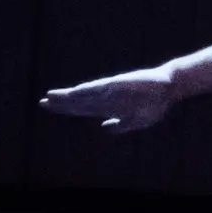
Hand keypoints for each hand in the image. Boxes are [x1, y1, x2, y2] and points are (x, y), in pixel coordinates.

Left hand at [40, 67, 178, 133]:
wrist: (170, 87)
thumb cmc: (155, 103)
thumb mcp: (137, 120)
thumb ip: (121, 125)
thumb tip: (104, 127)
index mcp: (109, 106)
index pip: (82, 108)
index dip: (65, 108)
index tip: (49, 106)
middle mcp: (107, 97)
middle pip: (79, 102)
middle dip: (61, 103)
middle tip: (41, 103)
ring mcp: (112, 91)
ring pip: (86, 96)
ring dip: (69, 97)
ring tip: (50, 97)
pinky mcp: (119, 85)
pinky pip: (100, 89)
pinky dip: (87, 91)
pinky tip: (74, 92)